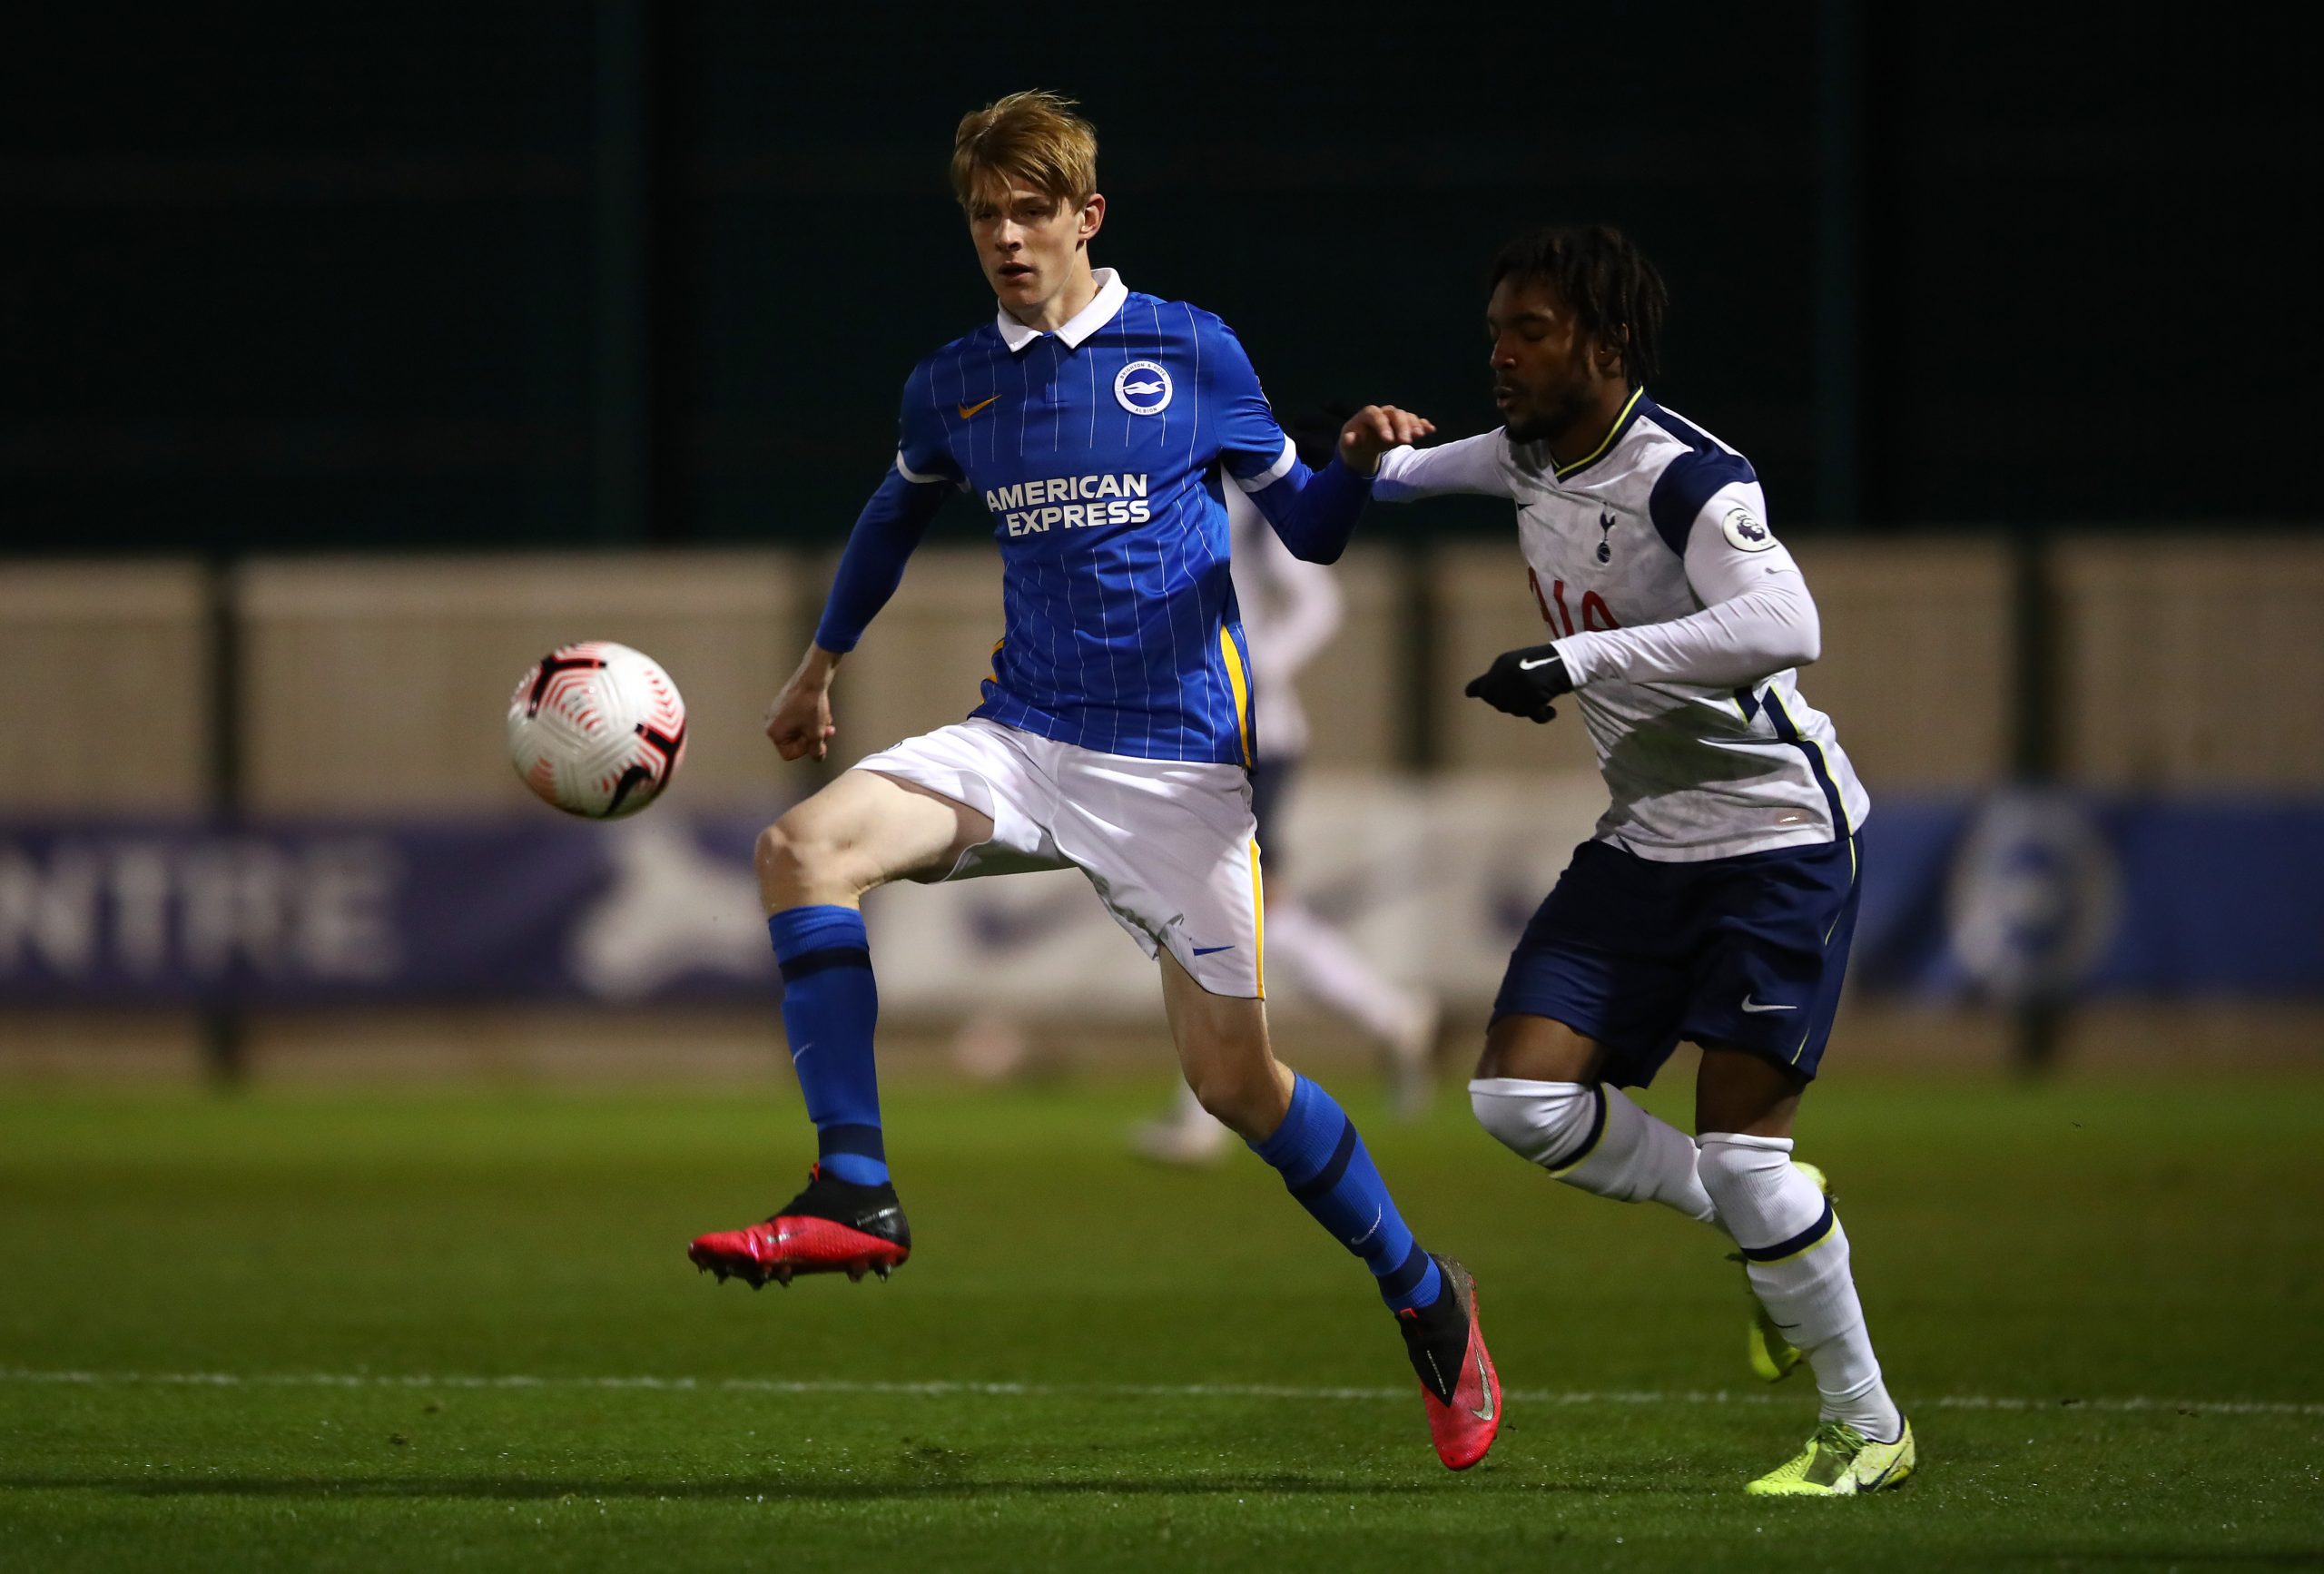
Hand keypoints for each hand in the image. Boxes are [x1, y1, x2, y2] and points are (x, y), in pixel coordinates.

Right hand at [765, 646, 840, 760]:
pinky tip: (821, 712)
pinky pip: (797, 718)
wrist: (813, 677)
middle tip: (827, 731)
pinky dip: (810, 718)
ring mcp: (776, 712)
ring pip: (799, 729)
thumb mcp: (816, 733)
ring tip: (826, 720)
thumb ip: (816, 750)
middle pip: (794, 741)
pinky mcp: (784, 703)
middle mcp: (770, 722)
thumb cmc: (811, 705)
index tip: (816, 740)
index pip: (789, 754)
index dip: (806, 749)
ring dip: (814, 728)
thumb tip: (817, 757)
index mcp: (774, 732)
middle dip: (813, 737)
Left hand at [1337, 405, 1434, 475]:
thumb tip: (1351, 439)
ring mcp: (1394, 418)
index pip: (1375, 415)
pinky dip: (1422, 424)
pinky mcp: (1403, 425)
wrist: (1362, 445)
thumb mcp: (1347, 444)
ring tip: (1420, 435)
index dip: (1382, 425)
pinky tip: (1430, 429)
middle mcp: (1383, 413)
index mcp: (1367, 415)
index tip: (1388, 440)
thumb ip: (1349, 441)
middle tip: (1406, 441)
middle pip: (1395, 414)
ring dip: (1414, 425)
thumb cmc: (1354, 443)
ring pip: (1406, 416)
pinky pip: (1415, 421)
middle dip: (1401, 427)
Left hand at [1464, 642, 1571, 723]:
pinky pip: (1533, 714)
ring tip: (1541, 700)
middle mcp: (1506, 673)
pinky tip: (1551, 712)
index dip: (1484, 695)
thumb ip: (1496, 678)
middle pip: (1498, 702)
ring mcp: (1519, 683)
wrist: (1569, 659)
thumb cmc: (1543, 662)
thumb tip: (1468, 693)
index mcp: (1501, 664)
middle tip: (1528, 698)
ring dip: (1527, 709)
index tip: (1482, 699)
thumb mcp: (1515, 664)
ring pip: (1514, 709)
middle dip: (1510, 704)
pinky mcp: (1534, 693)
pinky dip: (1542, 716)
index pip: (1482, 688)